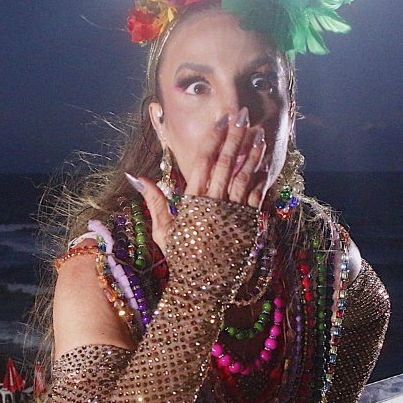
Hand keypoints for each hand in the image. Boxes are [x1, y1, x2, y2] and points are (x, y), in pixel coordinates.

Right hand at [127, 108, 266, 251]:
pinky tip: (265, 163)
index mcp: (192, 201)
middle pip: (226, 162)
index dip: (213, 139)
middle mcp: (214, 203)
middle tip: (243, 115)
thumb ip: (155, 201)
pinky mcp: (248, 224)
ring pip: (245, 176)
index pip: (203, 162)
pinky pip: (257, 197)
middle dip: (235, 136)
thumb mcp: (164, 230)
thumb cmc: (181, 259)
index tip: (221, 121)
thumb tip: (137, 177)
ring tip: (258, 133)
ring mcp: (233, 213)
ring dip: (252, 153)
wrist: (202, 287)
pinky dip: (262, 179)